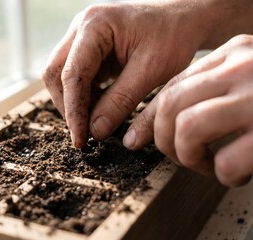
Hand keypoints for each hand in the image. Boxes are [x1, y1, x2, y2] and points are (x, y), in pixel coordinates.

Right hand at [42, 1, 212, 147]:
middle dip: (68, 106)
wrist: (184, 18)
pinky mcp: (89, 47)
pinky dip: (85, 95)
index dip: (73, 111)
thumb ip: (120, 102)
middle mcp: (81, 27)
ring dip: (76, 101)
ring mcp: (83, 36)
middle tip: (86, 133)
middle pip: (56, 73)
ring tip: (97, 120)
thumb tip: (95, 131)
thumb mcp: (151, 72)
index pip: (72, 75)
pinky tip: (102, 106)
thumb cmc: (173, 36)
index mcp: (95, 26)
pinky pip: (76, 75)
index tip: (80, 139)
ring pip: (62, 76)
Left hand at [126, 35, 252, 186]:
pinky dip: (224, 175)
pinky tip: (236, 175)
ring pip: (188, 129)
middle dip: (165, 140)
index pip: (171, 86)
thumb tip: (159, 122)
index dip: (149, 118)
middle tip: (181, 157)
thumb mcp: (243, 81)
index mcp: (234, 53)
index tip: (138, 138)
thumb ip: (209, 91)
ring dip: (189, 157)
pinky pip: (227, 160)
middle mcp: (244, 66)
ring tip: (207, 166)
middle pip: (171, 105)